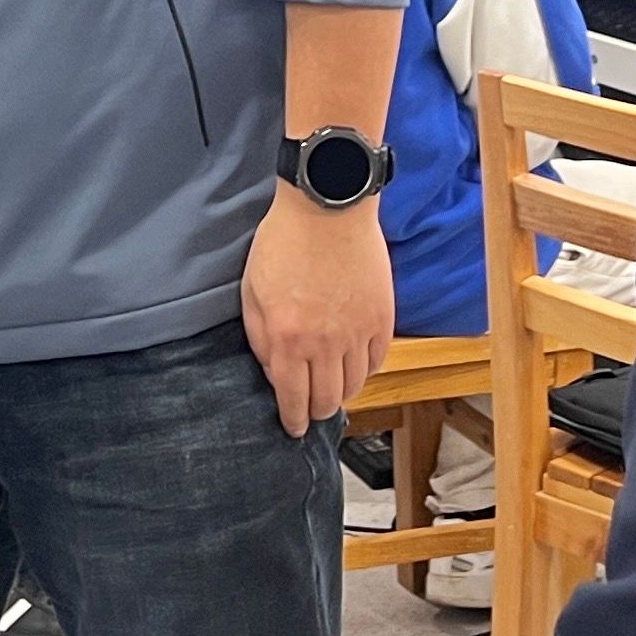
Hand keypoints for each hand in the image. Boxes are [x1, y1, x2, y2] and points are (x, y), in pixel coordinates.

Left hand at [242, 185, 391, 433]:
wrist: (328, 207)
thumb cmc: (283, 244)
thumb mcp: (252, 292)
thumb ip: (261, 340)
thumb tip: (275, 374)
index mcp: (288, 339)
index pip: (293, 399)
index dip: (293, 420)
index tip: (293, 427)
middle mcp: (325, 343)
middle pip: (328, 400)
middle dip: (316, 411)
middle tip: (311, 409)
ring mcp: (358, 332)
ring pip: (354, 385)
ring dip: (341, 391)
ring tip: (331, 385)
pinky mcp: (382, 318)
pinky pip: (376, 361)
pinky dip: (363, 369)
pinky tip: (352, 363)